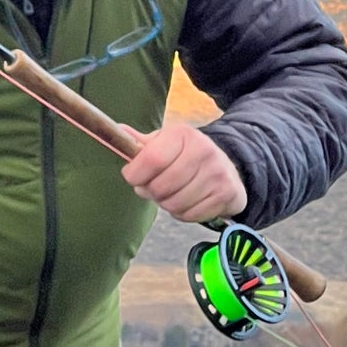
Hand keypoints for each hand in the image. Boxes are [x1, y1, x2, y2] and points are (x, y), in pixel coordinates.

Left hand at [120, 123, 245, 223]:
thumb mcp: (164, 143)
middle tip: (154, 187)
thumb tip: (119, 131)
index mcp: (183, 134)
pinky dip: (182, 214)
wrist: (227, 167)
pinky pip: (190, 215)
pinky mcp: (225, 194)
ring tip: (170, 194)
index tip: (132, 177)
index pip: (152, 159)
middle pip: (161, 186)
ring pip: (174, 204)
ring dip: (166, 204)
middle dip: (151, 192)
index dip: (135, 174)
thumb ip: (141, 143)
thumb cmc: (186, 156)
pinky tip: (186, 202)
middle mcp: (203, 150)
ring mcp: (216, 173)